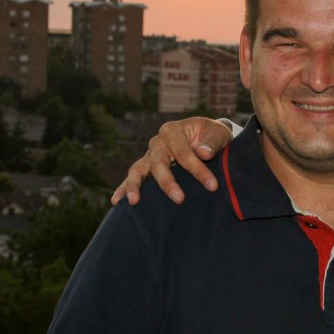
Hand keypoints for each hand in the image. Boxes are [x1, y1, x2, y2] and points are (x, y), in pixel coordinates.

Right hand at [111, 117, 232, 205]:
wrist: (205, 137)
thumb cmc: (212, 135)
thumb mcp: (217, 134)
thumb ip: (212, 142)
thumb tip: (203, 153)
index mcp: (173, 130)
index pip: (183, 152)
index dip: (197, 169)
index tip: (212, 185)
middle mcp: (157, 142)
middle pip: (158, 163)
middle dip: (167, 182)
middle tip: (179, 199)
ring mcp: (149, 155)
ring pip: (138, 170)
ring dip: (135, 186)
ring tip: (134, 201)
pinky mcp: (147, 167)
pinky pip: (133, 178)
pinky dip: (124, 189)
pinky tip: (117, 202)